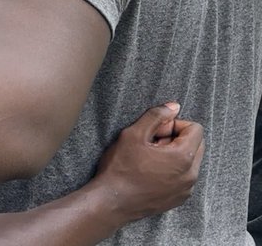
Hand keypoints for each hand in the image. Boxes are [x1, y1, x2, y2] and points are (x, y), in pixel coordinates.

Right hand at [91, 102, 205, 222]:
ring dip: (174, 155)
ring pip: (190, 161)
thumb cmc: (121, 168)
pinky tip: (151, 173)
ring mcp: (186, 189)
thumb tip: (174, 106)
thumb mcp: (133, 134)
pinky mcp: (179, 198)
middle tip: (152, 144)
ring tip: (150, 160)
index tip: (155, 132)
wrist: (112, 201)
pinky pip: (184, 177)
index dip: (175, 124)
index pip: (196, 129)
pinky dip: (173, 170)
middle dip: (177, 139)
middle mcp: (191, 174)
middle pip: (196, 144)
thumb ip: (156, 116)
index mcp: (183, 157)